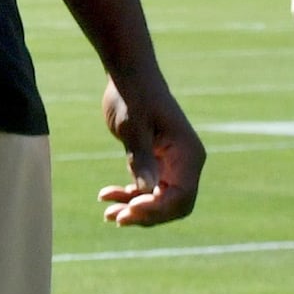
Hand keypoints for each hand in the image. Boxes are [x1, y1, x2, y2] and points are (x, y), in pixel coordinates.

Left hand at [96, 75, 202, 227]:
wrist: (128, 75)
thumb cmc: (133, 95)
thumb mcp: (133, 126)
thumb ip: (141, 157)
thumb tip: (148, 190)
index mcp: (188, 154)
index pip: (182, 196)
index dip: (158, 209)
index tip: (130, 209)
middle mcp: (185, 163)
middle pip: (173, 204)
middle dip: (146, 214)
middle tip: (115, 218)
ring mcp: (172, 164)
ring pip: (158, 199)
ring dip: (134, 208)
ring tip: (108, 214)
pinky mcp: (156, 162)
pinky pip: (147, 188)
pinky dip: (129, 195)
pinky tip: (105, 195)